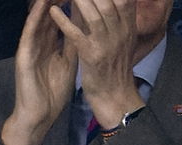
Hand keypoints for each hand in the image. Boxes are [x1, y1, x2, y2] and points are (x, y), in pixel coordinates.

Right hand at [1, 0, 77, 144]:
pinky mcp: (23, 56)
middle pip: (47, 12)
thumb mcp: (69, 62)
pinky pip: (29, 33)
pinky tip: (41, 4)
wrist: (40, 116)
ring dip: (43, 1)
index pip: (57, 15)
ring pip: (37, 17)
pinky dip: (35, 18)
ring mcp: (29, 47)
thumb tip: (86, 24)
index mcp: (49, 43)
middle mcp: (38, 41)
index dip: (67, 1)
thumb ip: (74, 42)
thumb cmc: (53, 92)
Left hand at [62, 0, 142, 128]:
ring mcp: (107, 44)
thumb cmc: (115, 68)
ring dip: (79, 0)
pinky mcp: (92, 57)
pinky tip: (53, 11)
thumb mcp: (122, 40)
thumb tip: (117, 2)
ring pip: (94, 14)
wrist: (115, 97)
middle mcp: (120, 32)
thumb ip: (118, 18)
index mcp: (128, 26)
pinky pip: (77, 35)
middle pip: (107, 1)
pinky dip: (64, 21)